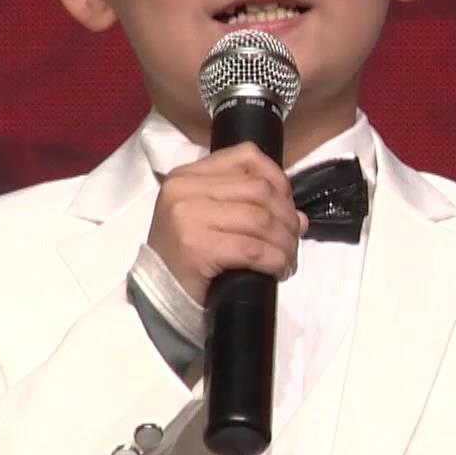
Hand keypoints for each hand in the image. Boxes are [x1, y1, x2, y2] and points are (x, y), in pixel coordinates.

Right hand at [146, 142, 307, 305]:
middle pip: (259, 190)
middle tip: (293, 240)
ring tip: (288, 259)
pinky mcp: (196, 247)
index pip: (245, 157)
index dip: (278, 179)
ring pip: (260, 219)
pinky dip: (274, 260)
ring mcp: (188, 217)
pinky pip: (252, 249)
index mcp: (187, 175)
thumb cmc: (185, 258)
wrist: (157, 297)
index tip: (287, 205)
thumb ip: (246, 205)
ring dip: (284, 242)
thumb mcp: (206, 218)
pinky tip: (278, 271)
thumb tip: (298, 217)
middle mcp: (184, 189)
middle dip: (286, 216)